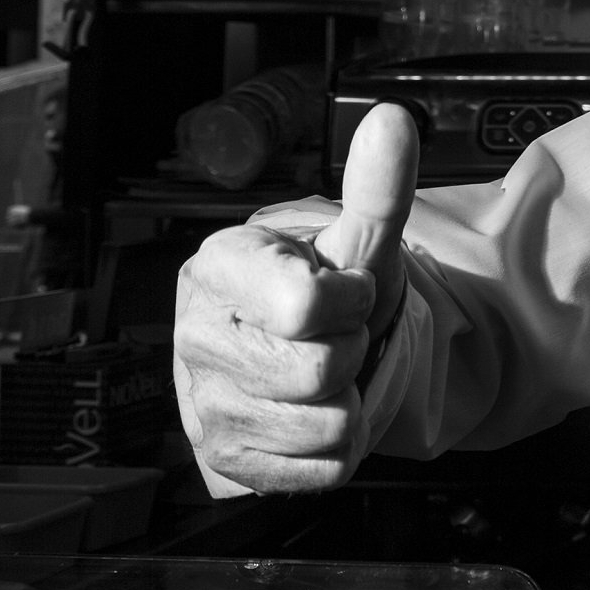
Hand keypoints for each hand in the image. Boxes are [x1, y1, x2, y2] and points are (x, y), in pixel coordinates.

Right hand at [173, 103, 418, 494]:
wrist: (313, 352)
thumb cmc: (327, 290)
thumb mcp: (359, 240)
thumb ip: (377, 186)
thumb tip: (392, 121)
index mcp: (219, 269)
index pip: (306, 305)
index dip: (347, 301)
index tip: (341, 290)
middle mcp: (196, 336)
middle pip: (319, 371)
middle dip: (348, 353)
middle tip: (332, 337)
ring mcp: (204, 404)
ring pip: (323, 425)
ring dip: (346, 404)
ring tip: (323, 375)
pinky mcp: (227, 460)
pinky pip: (320, 468)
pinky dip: (335, 448)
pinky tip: (314, 414)